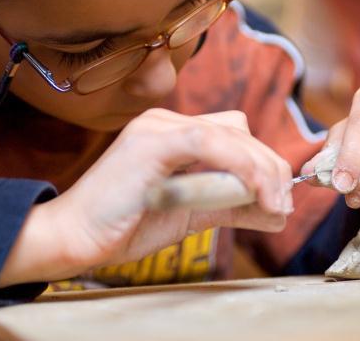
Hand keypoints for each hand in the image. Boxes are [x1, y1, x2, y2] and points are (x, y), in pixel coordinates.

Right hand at [0, 109, 291, 286]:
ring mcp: (158, 127)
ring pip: (229, 133)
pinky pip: (208, 142)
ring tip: (274, 203)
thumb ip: (231, 206)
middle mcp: (167, 122)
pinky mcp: (151, 141)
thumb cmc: (129, 225)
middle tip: (282, 203)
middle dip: (270, 166)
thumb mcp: (193, 213)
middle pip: (238, 130)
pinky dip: (240, 165)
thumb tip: (275, 212)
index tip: (280, 197)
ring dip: (260, 168)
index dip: (263, 161)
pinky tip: (254, 193)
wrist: (77, 238)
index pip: (234, 134)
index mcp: (175, 135)